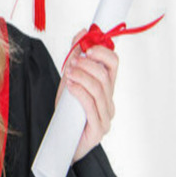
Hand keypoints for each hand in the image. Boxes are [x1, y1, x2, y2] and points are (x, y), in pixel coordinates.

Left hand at [54, 27, 118, 164]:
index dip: (103, 51)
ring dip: (82, 76)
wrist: (62, 143)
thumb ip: (75, 58)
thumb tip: (83, 33)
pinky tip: (70, 86)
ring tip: (68, 72)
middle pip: (106, 75)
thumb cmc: (67, 113)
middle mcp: (109, 101)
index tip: (87, 45)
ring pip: (99, 89)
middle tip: (72, 61)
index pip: (113, 64)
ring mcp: (106, 117)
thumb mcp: (69, 80)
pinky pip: (92, 106)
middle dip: (88, 64)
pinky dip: (80, 92)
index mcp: (106, 88)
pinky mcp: (99, 130)